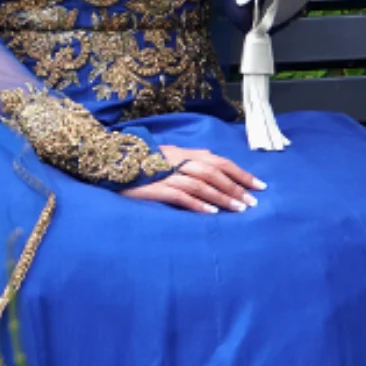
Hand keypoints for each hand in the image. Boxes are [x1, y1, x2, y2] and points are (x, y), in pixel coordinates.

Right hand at [122, 143, 265, 213]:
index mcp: (184, 152)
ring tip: (238, 209)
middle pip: (214, 171)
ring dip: (222, 196)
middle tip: (253, 202)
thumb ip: (190, 161)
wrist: (107, 163)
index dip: (240, 173)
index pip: (219, 161)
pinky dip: (197, 203)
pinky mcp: (154, 187)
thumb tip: (215, 167)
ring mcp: (166, 173)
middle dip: (236, 187)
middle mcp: (178, 160)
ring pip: (201, 183)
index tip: (259, 186)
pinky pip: (180, 194)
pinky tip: (211, 212)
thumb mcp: (168, 158)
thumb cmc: (141, 164)